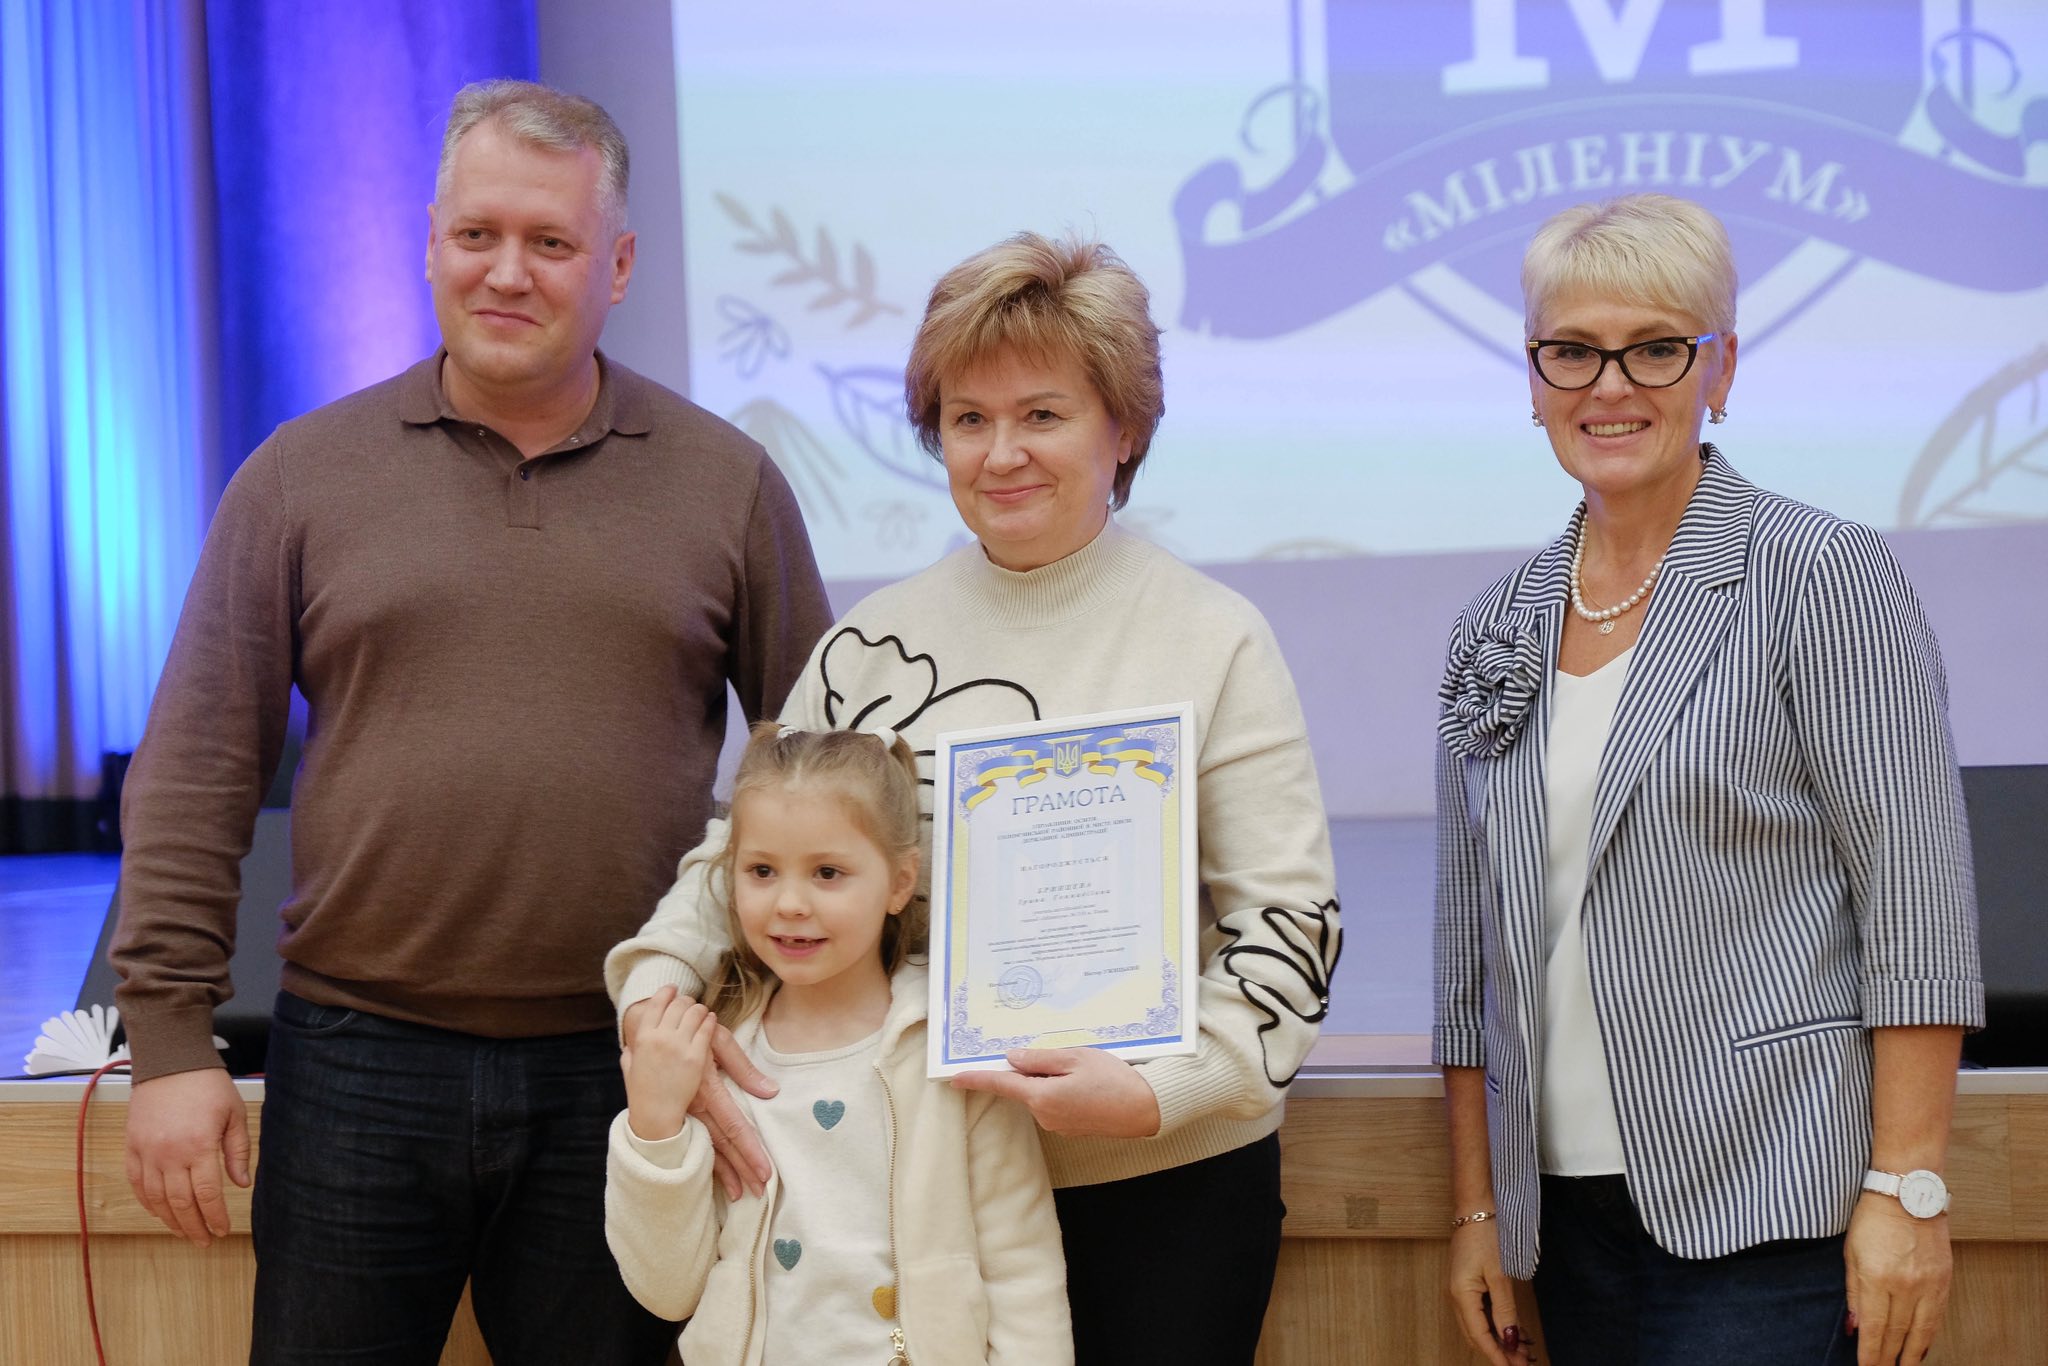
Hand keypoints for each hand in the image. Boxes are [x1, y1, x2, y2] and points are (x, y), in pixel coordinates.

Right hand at [124, 1068, 250, 1246]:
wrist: (171, 1063)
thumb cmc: (208, 1086)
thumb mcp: (235, 1114)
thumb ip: (237, 1151)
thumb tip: (242, 1184)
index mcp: (199, 1147)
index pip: (207, 1195)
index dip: (215, 1217)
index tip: (222, 1231)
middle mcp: (170, 1154)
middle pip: (181, 1203)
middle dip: (194, 1227)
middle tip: (204, 1241)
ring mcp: (147, 1152)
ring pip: (156, 1198)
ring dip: (170, 1220)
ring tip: (184, 1232)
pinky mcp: (132, 1147)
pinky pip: (136, 1183)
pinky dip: (147, 1202)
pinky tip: (159, 1212)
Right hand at [621, 990, 717, 1141]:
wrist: (656, 1115)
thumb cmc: (641, 1094)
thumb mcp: (629, 1066)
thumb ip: (631, 1051)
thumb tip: (630, 1044)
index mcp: (642, 1037)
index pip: (656, 1003)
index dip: (666, 992)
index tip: (673, 988)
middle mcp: (660, 1037)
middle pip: (678, 1004)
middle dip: (685, 1001)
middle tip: (690, 1004)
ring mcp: (679, 1045)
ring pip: (695, 1012)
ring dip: (699, 1009)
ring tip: (701, 1013)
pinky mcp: (697, 1056)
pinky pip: (707, 1028)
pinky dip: (710, 1020)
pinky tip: (711, 1021)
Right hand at [623, 987, 778, 1197]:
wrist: (652, 1028)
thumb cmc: (692, 1032)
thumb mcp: (719, 1040)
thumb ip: (744, 1067)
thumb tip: (771, 1091)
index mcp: (706, 1088)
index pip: (734, 1126)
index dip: (750, 1150)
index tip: (765, 1172)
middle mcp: (693, 1107)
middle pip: (722, 1144)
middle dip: (741, 1169)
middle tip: (760, 1191)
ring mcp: (683, 1113)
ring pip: (707, 1148)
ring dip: (725, 1172)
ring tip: (741, 1194)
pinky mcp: (678, 1114)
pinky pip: (695, 1142)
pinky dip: (708, 1161)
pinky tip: (719, 1177)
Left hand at [949, 1046, 1161, 1138]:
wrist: (1146, 1109)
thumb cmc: (1114, 1080)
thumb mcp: (1076, 1058)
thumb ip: (1040, 1059)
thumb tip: (1013, 1059)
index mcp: (1041, 1096)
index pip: (1001, 1085)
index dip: (976, 1079)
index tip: (954, 1078)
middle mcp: (1045, 1115)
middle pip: (1024, 1086)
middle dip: (1032, 1069)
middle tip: (1057, 1053)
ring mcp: (1058, 1124)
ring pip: (1042, 1094)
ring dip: (1051, 1078)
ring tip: (1081, 1065)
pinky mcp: (1071, 1126)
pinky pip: (1056, 1103)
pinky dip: (1062, 1089)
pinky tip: (1085, 1080)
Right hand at [1446, 1220, 1532, 1365]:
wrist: (1475, 1207)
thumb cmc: (1486, 1235)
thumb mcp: (1500, 1274)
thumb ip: (1504, 1310)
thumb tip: (1510, 1339)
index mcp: (1461, 1295)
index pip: (1480, 1336)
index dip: (1497, 1356)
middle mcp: (1456, 1296)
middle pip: (1476, 1335)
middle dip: (1499, 1352)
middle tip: (1523, 1362)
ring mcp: (1460, 1290)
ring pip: (1477, 1326)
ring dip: (1498, 1340)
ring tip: (1521, 1350)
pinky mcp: (1466, 1283)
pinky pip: (1478, 1313)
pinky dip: (1494, 1325)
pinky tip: (1510, 1329)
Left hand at [1846, 1192, 1951, 1365]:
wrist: (1909, 1193)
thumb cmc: (1872, 1219)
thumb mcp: (1851, 1252)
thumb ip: (1853, 1291)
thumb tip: (1853, 1327)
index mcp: (1877, 1277)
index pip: (1874, 1327)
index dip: (1870, 1353)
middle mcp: (1905, 1285)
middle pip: (1898, 1333)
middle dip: (1889, 1358)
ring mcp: (1928, 1283)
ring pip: (1922, 1330)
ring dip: (1912, 1354)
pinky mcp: (1945, 1279)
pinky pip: (1937, 1316)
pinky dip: (1929, 1335)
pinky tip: (1921, 1347)